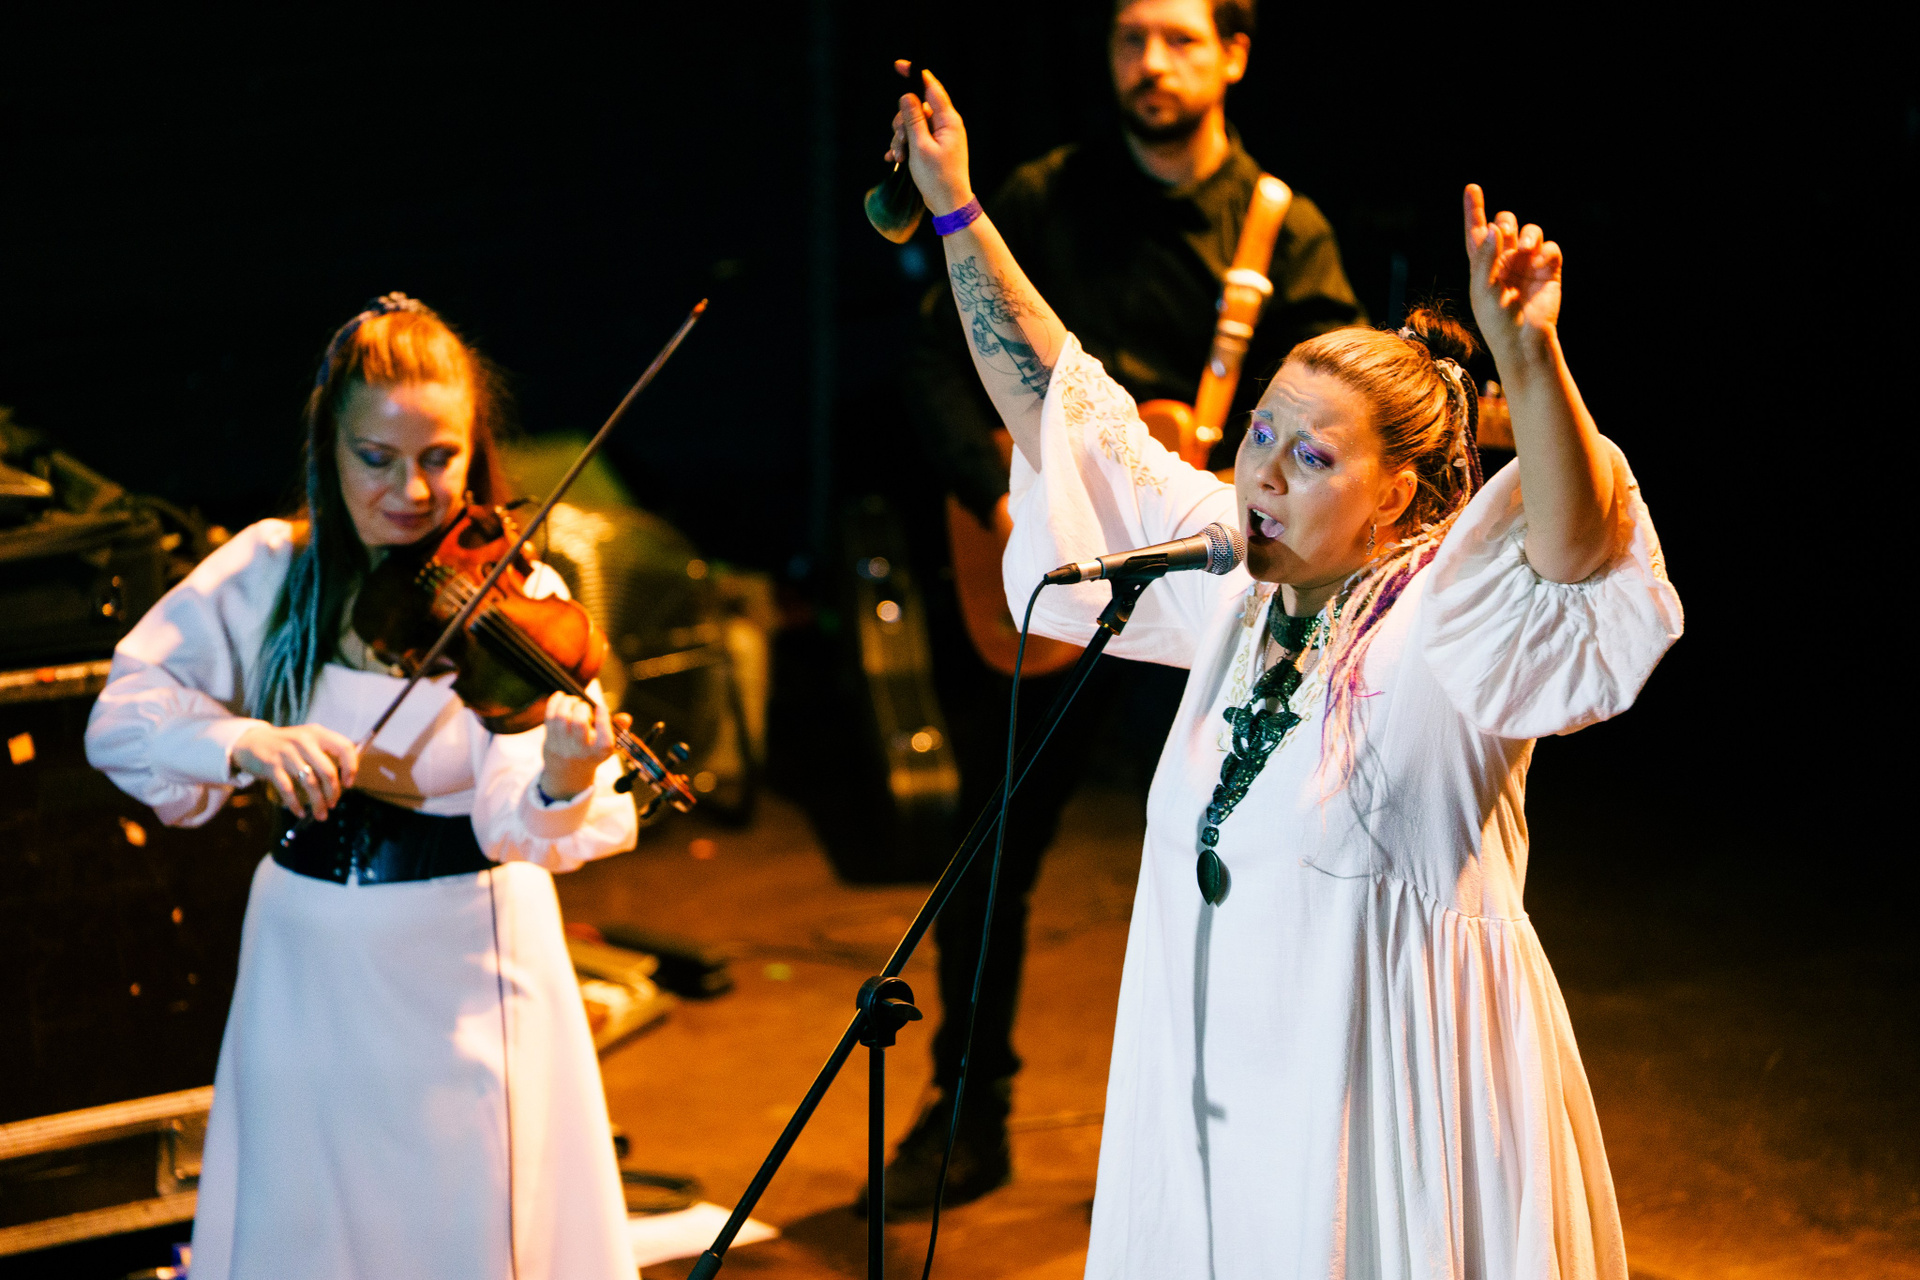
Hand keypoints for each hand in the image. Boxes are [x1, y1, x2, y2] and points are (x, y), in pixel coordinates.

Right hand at [232, 723, 358, 820]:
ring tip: (321, 815)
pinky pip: (288, 789)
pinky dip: (296, 804)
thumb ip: (325, 755)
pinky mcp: (271, 765)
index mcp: (318, 734)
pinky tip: (300, 812)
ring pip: (310, 783)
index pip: (344, 747)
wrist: (251, 741)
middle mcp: (304, 741)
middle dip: (333, 792)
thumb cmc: (287, 746)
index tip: (349, 784)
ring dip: (317, 802)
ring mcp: (287, 753)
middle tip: (332, 805)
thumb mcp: (308, 741)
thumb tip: (345, 782)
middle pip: (328, 771)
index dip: (351, 767)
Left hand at [538, 693, 630, 802]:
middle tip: (583, 706)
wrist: (569, 774)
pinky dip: (554, 703)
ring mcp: (564, 747)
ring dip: (567, 702)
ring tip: (572, 701)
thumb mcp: (608, 744)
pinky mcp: (550, 742)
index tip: (601, 706)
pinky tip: (560, 696)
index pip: (604, 740)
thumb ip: (619, 729)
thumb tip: (626, 718)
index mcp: (600, 752)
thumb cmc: (592, 752)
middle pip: (578, 723)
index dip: (603, 720)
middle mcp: (582, 751)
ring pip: (561, 717)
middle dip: (581, 707)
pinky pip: (549, 718)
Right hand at [885, 62, 971, 216]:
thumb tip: (907, 96)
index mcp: (949, 121)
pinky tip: (896, 159)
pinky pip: (916, 137)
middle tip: (899, 142)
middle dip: (902, 123)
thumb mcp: (920, 147)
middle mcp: (947, 125)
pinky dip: (905, 146)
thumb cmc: (938, 178)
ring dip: (901, 138)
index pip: (931, 88)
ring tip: (898, 156)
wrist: (949, 204)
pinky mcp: (935, 147)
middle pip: (917, 108)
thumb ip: (913, 119)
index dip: (915, 75)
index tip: (899, 65)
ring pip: (913, 124)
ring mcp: (941, 136)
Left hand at [1463, 184, 1561, 371]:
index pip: (1476, 232)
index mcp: (1482, 264)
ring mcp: (1527, 264)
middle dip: (1505, 223)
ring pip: (1530, 232)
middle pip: (1505, 224)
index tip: (1472, 188)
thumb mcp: (1482, 289)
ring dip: (1528, 234)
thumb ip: (1485, 257)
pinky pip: (1550, 248)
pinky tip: (1540, 261)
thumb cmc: (1496, 320)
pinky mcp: (1549, 270)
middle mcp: (1505, 260)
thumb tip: (1492, 227)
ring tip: (1525, 247)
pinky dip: (1546, 250)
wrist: (1523, 341)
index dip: (1474, 210)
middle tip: (1503, 234)